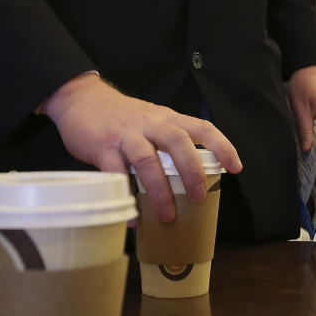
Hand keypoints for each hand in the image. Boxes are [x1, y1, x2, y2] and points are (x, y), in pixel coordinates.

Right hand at [40, 74, 240, 220]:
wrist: (80, 98)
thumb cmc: (120, 116)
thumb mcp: (150, 120)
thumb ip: (167, 141)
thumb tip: (186, 178)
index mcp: (166, 118)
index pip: (202, 127)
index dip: (222, 146)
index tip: (236, 168)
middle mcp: (150, 124)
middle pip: (178, 142)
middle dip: (192, 171)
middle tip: (198, 198)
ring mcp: (126, 135)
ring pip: (148, 159)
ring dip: (160, 190)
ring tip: (167, 216)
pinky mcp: (102, 146)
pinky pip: (116, 175)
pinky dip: (126, 197)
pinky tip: (133, 217)